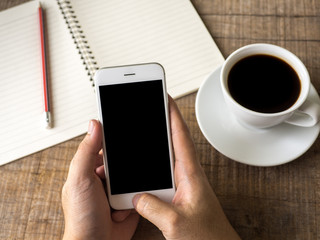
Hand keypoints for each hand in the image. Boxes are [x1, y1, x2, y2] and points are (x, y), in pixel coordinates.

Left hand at [62, 120, 138, 239]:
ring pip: (132, 174)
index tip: (124, 127)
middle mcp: (104, 179)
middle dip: (127, 161)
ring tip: (132, 181)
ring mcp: (118, 191)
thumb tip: (94, 125)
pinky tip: (136, 194)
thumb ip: (86, 152)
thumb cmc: (81, 218)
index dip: (113, 138)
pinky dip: (140, 190)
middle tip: (130, 160)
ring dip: (134, 178)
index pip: (104, 147)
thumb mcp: (80, 179)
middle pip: (122, 160)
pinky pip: (140, 189)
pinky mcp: (130, 201)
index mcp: (90, 169)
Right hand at [133, 97, 240, 239]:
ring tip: (142, 132)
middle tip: (150, 107)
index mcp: (191, 174)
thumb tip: (136, 197)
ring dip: (156, 144)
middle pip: (173, 141)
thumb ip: (153, 208)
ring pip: (166, 158)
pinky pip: (162, 176)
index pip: (181, 137)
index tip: (165, 97)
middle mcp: (187, 175)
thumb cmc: (208, 237)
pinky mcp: (178, 194)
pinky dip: (152, 168)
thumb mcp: (176, 223)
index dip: (172, 115)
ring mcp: (183, 184)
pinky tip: (141, 171)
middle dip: (162, 122)